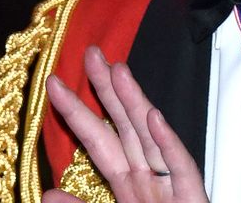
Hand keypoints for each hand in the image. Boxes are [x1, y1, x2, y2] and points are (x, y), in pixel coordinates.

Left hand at [42, 46, 208, 202]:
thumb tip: (48, 193)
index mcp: (127, 184)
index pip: (97, 140)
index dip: (77, 111)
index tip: (54, 82)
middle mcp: (148, 178)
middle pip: (125, 126)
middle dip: (108, 88)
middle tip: (91, 52)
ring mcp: (171, 185)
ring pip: (150, 137)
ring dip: (135, 104)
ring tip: (119, 71)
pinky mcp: (192, 197)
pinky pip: (178, 167)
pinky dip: (167, 143)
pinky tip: (154, 118)